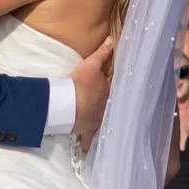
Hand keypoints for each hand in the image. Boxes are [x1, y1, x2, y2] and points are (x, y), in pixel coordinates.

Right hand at [71, 36, 114, 150]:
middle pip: (110, 107)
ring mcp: (98, 121)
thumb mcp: (91, 65)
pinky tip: (88, 150)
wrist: (70, 104)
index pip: (114, 89)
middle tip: (111, 108)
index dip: (116, 89)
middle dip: (111, 107)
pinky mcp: (86, 131)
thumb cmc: (80, 83)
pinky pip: (88, 140)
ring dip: (102, 123)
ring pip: (103, 122)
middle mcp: (106, 108)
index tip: (119, 90)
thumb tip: (112, 39)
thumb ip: (102, 53)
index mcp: (108, 92)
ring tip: (102, 125)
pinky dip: (88, 144)